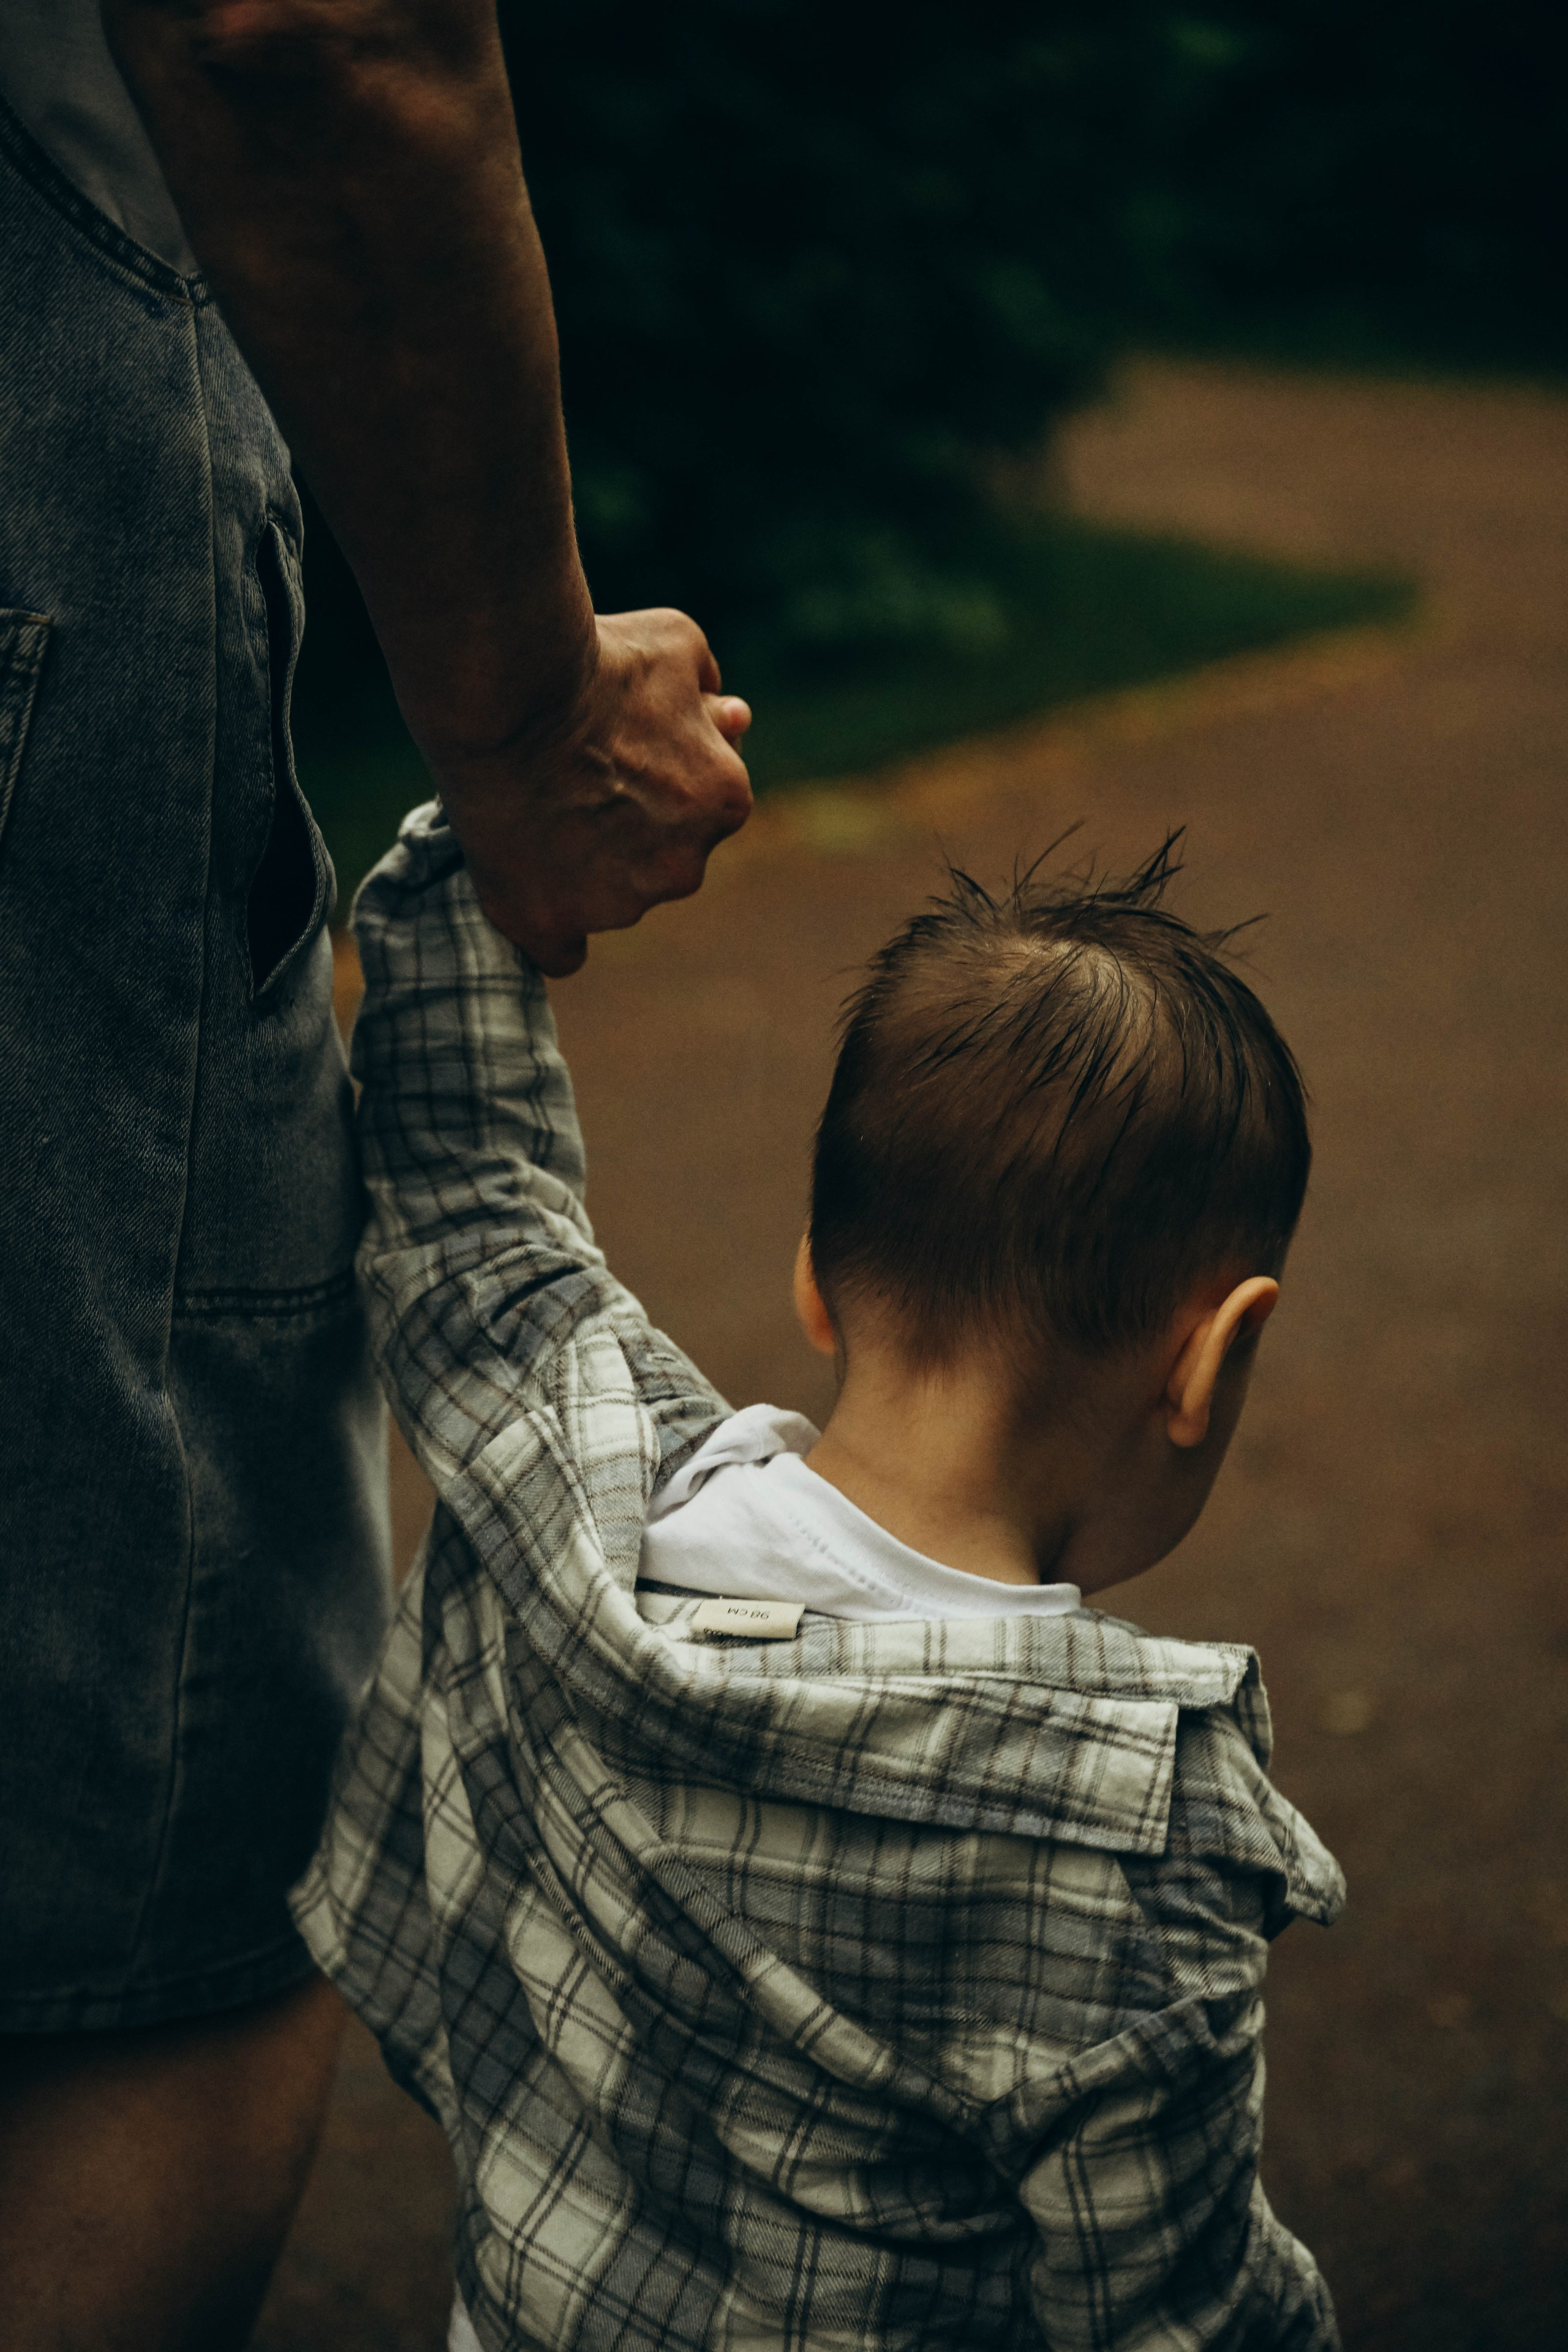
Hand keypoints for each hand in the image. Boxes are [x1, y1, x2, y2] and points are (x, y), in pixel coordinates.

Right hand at [434, 608, 752, 974]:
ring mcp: (618, 904)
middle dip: (626, 827)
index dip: (661, 781)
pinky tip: (531, 896)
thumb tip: (729, 719)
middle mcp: (684, 868)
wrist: (512, 690)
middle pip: (660, 860)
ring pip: (611, 897)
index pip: (702, 808)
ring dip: (584, 867)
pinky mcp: (552, 922)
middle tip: (570, 778)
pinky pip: (561, 951)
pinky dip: (549, 927)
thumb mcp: (678, 646)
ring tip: (534, 807)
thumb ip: (708, 692)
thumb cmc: (596, 659)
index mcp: (725, 802)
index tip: (617, 754)